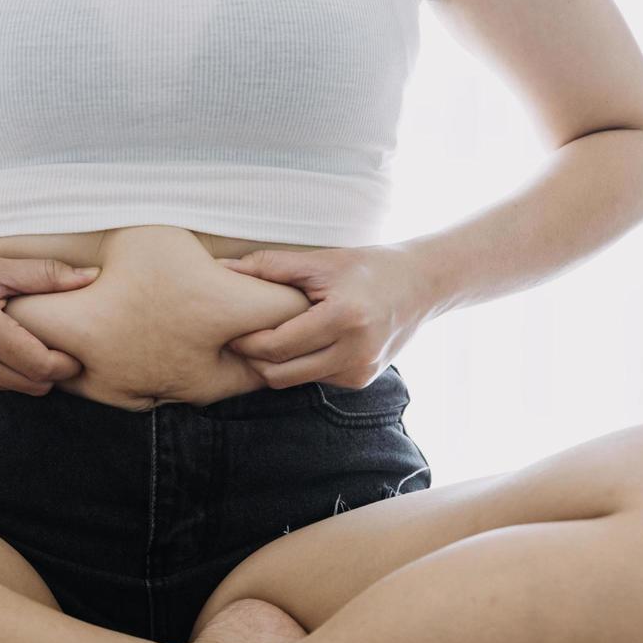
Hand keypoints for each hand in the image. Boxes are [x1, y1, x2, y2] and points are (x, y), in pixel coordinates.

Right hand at [0, 240, 100, 393]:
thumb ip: (44, 275)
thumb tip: (93, 276)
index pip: (41, 365)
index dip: (66, 363)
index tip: (76, 352)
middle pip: (31, 384)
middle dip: (49, 371)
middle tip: (58, 349)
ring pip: (10, 389)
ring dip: (24, 372)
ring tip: (24, 343)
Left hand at [216, 243, 438, 389]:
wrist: (420, 285)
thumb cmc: (366, 267)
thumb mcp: (320, 261)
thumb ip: (269, 266)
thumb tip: (222, 268)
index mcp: (344, 318)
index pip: (277, 346)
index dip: (247, 342)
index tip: (230, 331)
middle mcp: (355, 351)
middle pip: (281, 373)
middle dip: (254, 360)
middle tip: (238, 340)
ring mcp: (361, 371)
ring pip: (295, 380)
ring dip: (275, 365)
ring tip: (264, 340)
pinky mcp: (362, 380)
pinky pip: (315, 379)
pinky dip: (301, 365)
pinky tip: (299, 345)